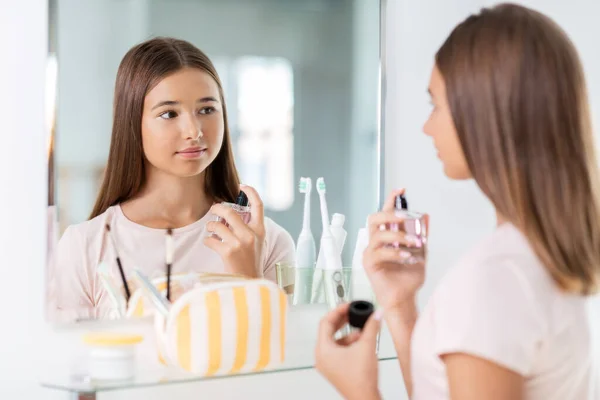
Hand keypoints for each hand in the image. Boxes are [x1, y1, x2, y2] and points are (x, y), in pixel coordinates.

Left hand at [204, 184, 265, 277]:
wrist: (250, 282)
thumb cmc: (251, 262)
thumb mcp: (257, 242)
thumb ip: (248, 228)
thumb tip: (229, 214)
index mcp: (260, 230)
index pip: (258, 205)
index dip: (251, 192)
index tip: (242, 186)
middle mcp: (250, 235)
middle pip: (230, 212)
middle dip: (217, 208)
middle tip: (213, 209)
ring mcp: (239, 243)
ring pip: (217, 225)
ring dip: (210, 226)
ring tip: (211, 230)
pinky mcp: (228, 252)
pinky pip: (210, 240)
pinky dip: (207, 241)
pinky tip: (210, 243)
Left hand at [315, 303, 381, 399]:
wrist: (365, 399)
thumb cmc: (361, 381)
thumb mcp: (367, 346)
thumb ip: (371, 327)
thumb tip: (376, 314)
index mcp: (323, 350)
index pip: (325, 322)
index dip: (337, 310)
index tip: (347, 305)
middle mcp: (322, 357)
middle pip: (328, 331)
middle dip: (342, 320)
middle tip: (351, 312)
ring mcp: (327, 364)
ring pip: (335, 341)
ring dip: (348, 333)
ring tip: (361, 329)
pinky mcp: (335, 369)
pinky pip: (338, 350)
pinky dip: (348, 343)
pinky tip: (361, 341)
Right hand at [363, 189, 428, 312]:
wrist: (405, 298)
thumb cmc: (409, 278)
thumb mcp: (420, 252)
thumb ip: (421, 234)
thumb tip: (425, 215)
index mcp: (387, 237)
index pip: (385, 214)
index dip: (391, 200)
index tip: (401, 189)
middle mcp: (376, 242)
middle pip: (374, 219)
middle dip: (391, 215)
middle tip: (406, 217)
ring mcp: (370, 252)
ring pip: (378, 235)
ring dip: (399, 236)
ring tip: (415, 242)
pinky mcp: (369, 264)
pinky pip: (380, 252)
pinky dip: (396, 252)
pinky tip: (407, 256)